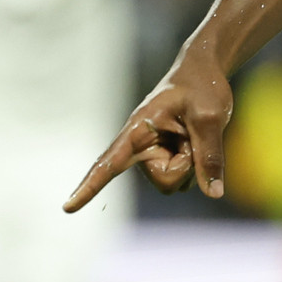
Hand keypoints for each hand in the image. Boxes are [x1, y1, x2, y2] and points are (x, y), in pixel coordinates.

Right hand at [64, 45, 232, 211]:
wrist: (205, 73)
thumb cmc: (202, 87)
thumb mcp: (211, 117)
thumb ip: (210, 155)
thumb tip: (213, 193)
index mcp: (138, 130)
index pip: (109, 162)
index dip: (89, 187)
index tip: (67, 208)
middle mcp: (140, 147)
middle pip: (164, 181)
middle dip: (187, 165)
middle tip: (195, 133)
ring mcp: (153, 156)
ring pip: (175, 184)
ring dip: (192, 164)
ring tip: (193, 132)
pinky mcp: (165, 161)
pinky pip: (184, 181)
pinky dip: (196, 165)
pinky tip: (195, 141)